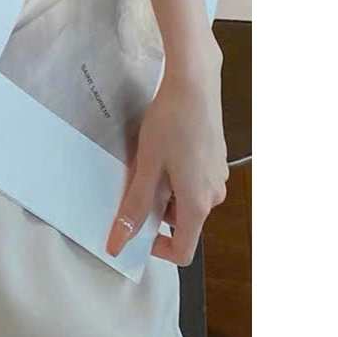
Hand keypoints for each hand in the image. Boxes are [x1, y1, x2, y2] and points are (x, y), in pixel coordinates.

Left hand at [105, 47, 228, 266]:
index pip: (183, 252)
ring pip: (186, 197)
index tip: (134, 229)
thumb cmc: (171, 124)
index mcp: (198, 204)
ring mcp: (218, 176)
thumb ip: (136, 205)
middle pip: (182, 221)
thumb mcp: (147, 165)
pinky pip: (193, 179)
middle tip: (136, 178)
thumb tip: (120, 241)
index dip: (157, 249)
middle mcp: (214, 195)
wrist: (195, 84)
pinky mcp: (216, 159)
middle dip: (156, 208)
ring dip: (165, 187)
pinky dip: (175, 173)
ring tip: (148, 157)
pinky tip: (164, 145)